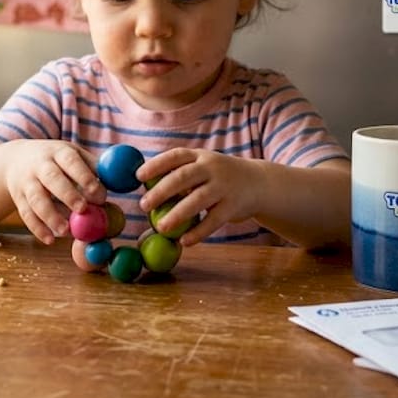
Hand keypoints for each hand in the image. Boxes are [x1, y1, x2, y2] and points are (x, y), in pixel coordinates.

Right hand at [3, 140, 104, 243]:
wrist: (16, 160)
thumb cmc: (55, 160)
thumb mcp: (72, 154)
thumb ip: (93, 167)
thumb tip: (119, 182)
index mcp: (58, 152)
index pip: (70, 160)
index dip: (84, 176)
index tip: (99, 193)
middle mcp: (39, 165)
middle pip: (51, 178)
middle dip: (67, 194)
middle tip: (83, 209)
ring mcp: (26, 182)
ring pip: (36, 199)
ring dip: (50, 216)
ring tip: (66, 231)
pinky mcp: (18, 199)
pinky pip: (26, 214)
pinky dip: (37, 228)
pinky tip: (49, 240)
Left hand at [136, 149, 267, 246]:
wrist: (259, 183)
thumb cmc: (220, 178)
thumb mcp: (204, 167)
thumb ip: (180, 174)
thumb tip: (145, 188)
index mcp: (200, 156)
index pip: (176, 156)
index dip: (156, 165)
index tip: (138, 176)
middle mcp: (212, 168)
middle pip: (184, 177)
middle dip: (162, 191)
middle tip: (144, 205)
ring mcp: (224, 186)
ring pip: (198, 200)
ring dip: (177, 214)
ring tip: (160, 227)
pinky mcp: (233, 206)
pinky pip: (213, 220)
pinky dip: (198, 232)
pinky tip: (184, 241)